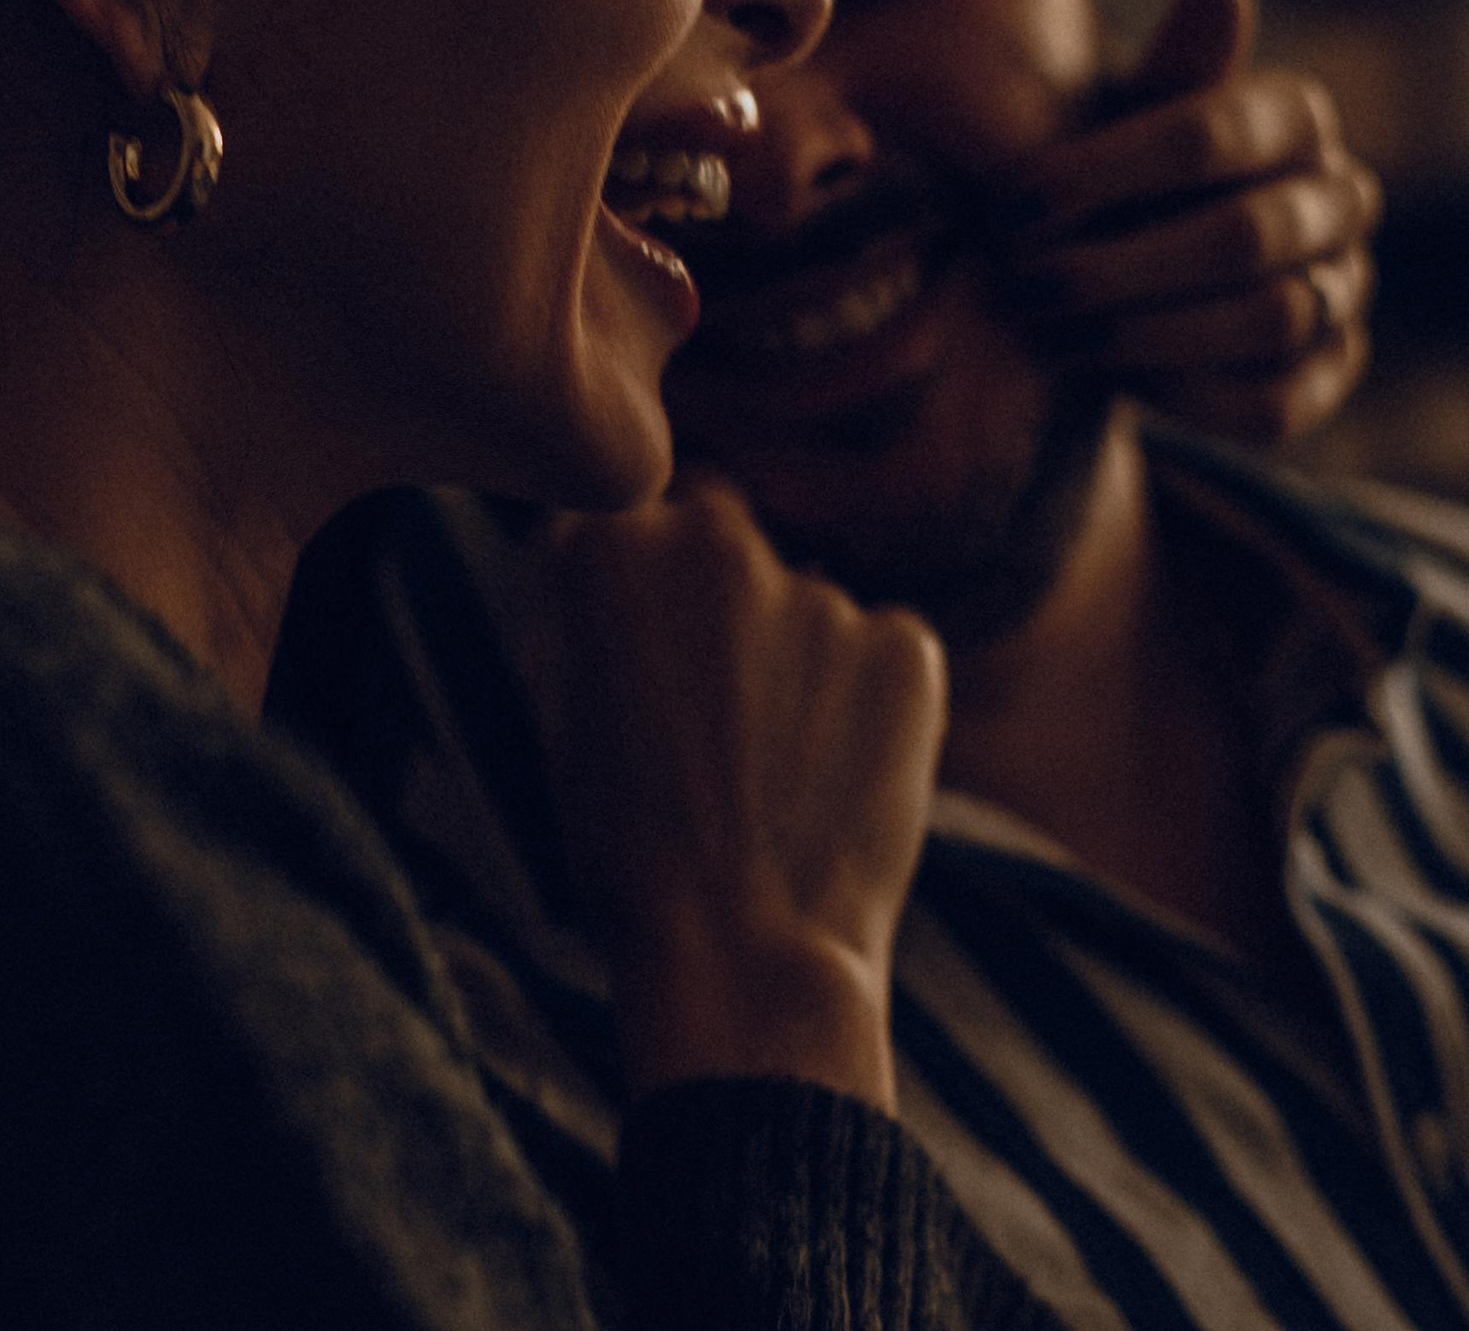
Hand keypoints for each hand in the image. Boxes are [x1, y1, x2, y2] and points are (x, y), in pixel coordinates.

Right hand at [508, 471, 945, 1112]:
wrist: (736, 952)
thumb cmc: (625, 847)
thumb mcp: (564, 707)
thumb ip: (595, 607)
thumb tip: (620, 551)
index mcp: (603, 545)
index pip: (628, 516)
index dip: (635, 587)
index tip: (640, 654)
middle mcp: (710, 539)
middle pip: (718, 535)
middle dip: (715, 596)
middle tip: (712, 710)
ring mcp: (815, 586)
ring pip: (804, 602)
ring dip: (793, 656)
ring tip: (773, 770)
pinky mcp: (904, 640)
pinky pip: (883, 646)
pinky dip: (868, 697)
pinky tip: (836, 775)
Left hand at [994, 0, 1379, 444]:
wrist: (1118, 271)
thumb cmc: (1109, 178)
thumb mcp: (1111, 122)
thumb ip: (1164, 72)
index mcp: (1293, 116)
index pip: (1213, 134)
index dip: (1104, 175)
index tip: (1007, 209)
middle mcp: (1340, 197)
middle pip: (1244, 237)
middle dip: (1116, 267)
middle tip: (1020, 287)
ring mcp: (1344, 287)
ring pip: (1268, 319)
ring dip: (1145, 331)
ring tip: (1050, 336)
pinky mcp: (1329, 373)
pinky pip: (1274, 401)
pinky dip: (1190, 395)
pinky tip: (1113, 382)